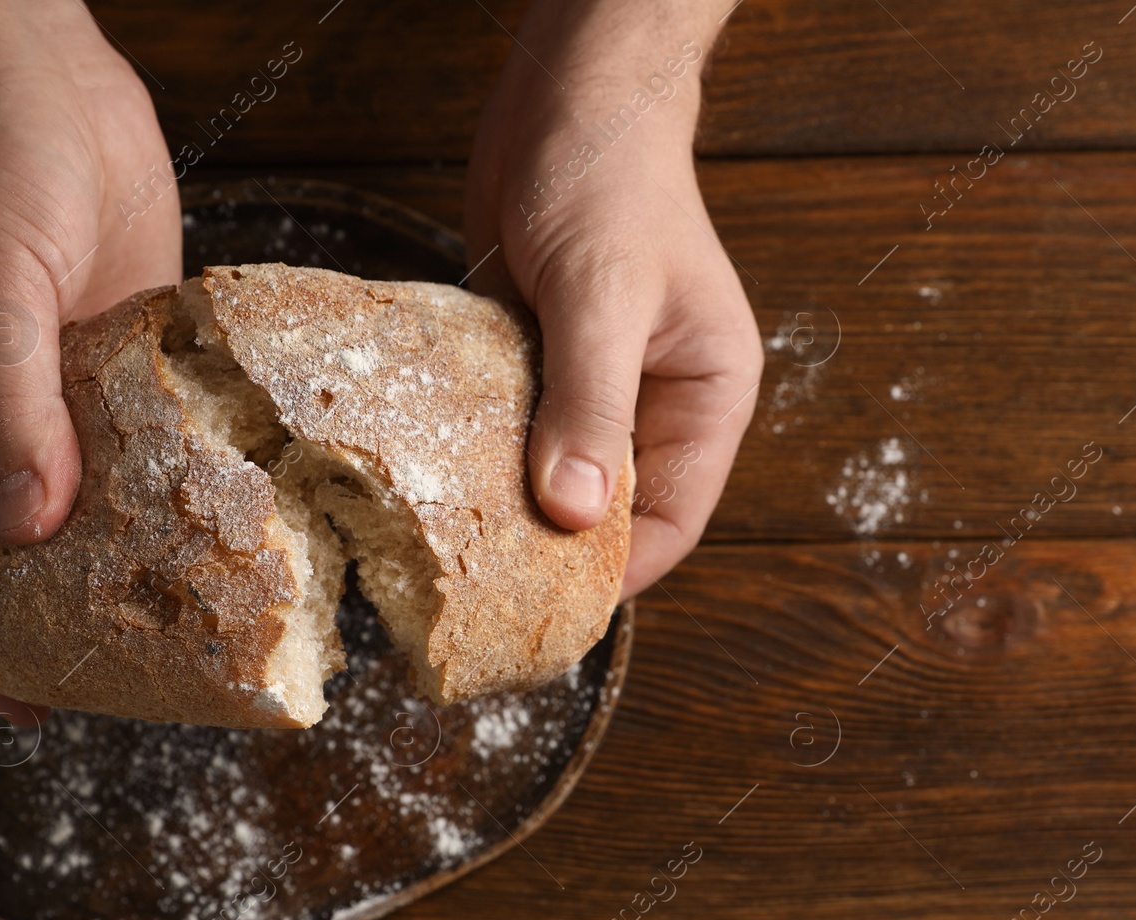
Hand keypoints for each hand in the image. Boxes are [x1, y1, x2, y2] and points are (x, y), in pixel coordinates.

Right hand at [0, 1, 179, 721]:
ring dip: (139, 556)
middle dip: (67, 615)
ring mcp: (73, 394)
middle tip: (135, 675)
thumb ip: (10, 405)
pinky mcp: (137, 362)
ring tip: (200, 619)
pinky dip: (187, 483)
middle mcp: (1, 419)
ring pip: (100, 502)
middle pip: (25, 546)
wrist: (48, 80)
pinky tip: (238, 522)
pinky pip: (159, 441)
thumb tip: (35, 527)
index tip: (24, 701)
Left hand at [464, 1, 760, 597]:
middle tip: (480, 591)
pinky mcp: (538, 358)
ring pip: (554, 473)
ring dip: (506, 503)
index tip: (549, 609)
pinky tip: (429, 478)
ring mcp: (593, 383)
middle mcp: (655, 402)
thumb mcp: (603, 294)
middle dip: (554, 547)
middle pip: (610, 507)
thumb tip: (570, 514)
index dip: (616, 570)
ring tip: (444, 548)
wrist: (568, 95)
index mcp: (705, 397)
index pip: (672, 518)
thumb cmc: (611, 179)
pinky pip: (511, 427)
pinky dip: (477, 451)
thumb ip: (590, 403)